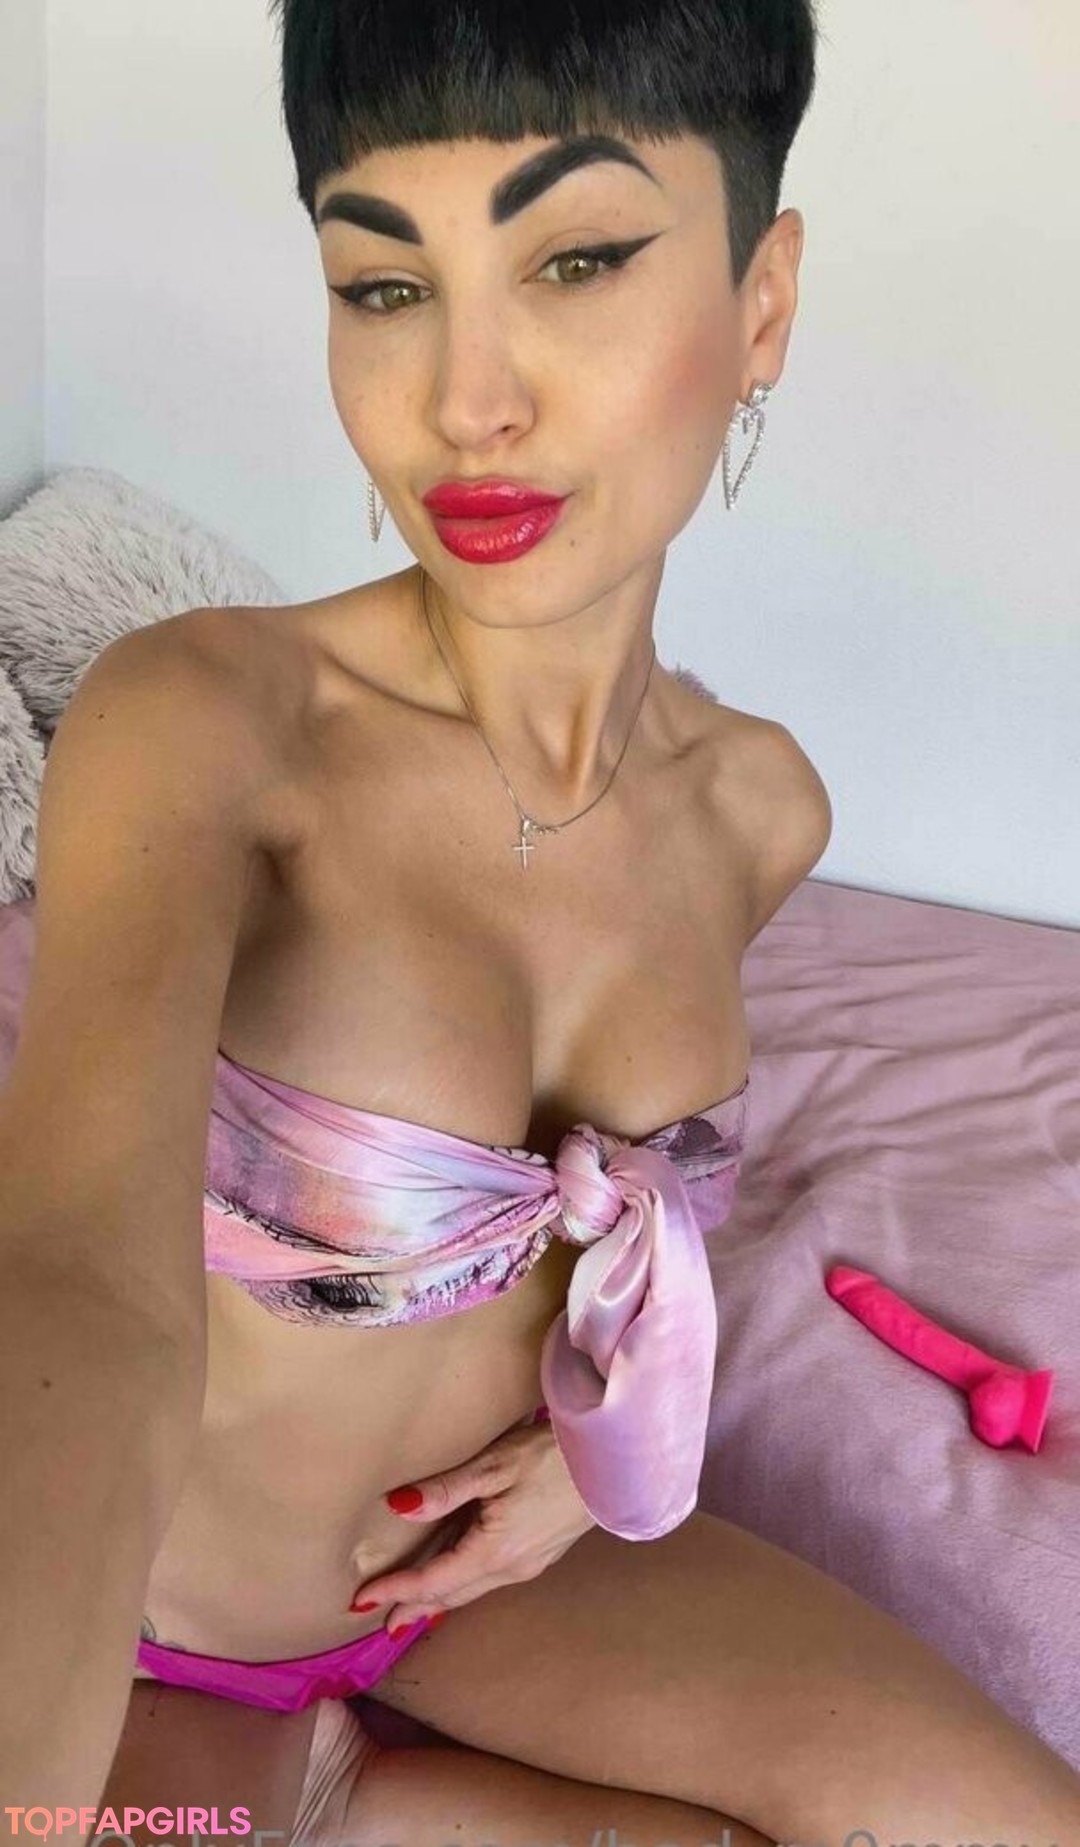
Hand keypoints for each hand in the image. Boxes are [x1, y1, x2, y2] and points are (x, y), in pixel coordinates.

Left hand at [347, 1421, 596, 1634]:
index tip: (362, 1599)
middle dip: (415, 1606)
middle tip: (381, 1619)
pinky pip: (490, 1578)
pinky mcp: (541, 1553)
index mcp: (494, 1551)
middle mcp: (511, 1568)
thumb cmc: (553, 1456)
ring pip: (472, 1589)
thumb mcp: (494, 1465)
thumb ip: (445, 1490)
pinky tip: (457, 1578)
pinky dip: (463, 1584)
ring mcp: (530, 1564)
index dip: (397, 1590)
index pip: (433, 1581)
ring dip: (439, 1599)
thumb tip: (398, 1507)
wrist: (614, 1462)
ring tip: (412, 1606)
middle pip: (452, 1595)